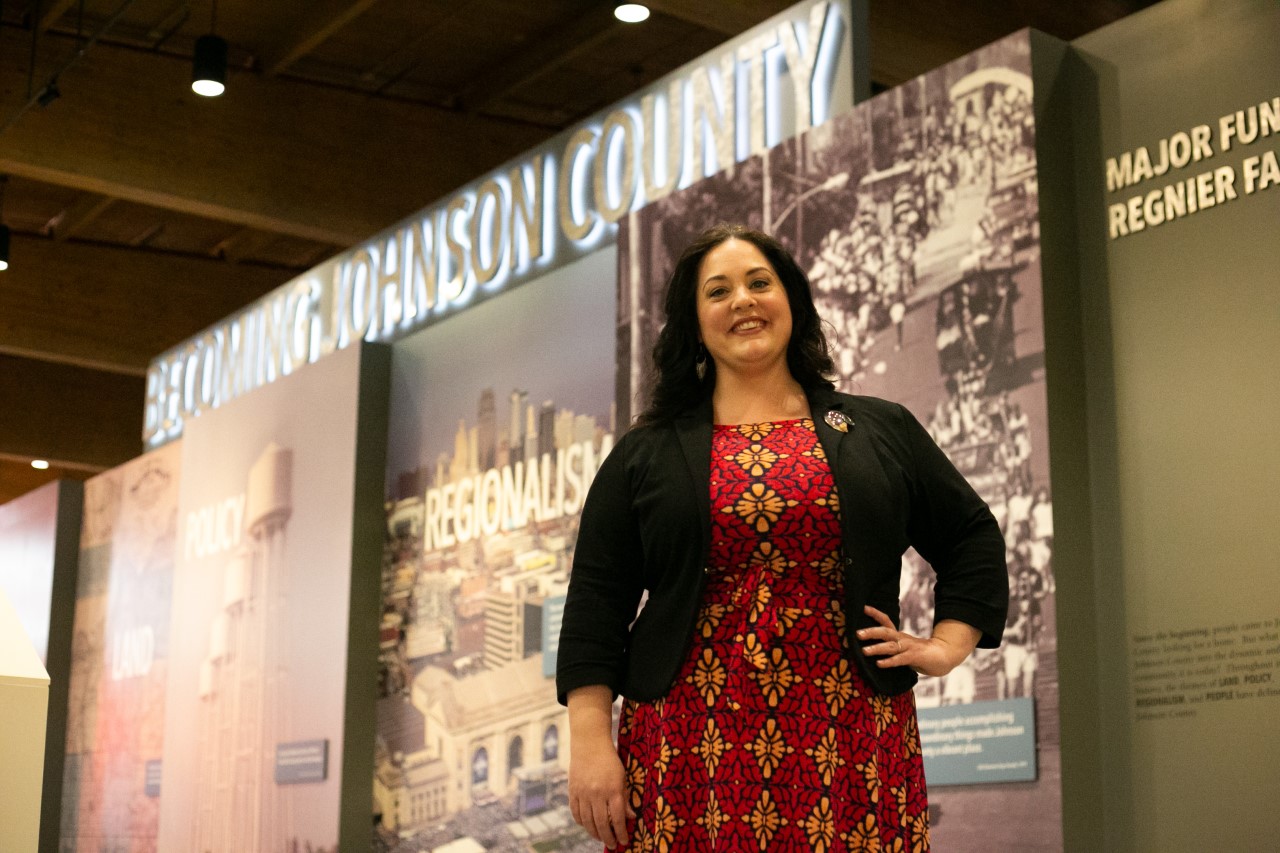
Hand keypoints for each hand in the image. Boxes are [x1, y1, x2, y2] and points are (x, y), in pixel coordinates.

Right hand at [568, 734, 634, 848]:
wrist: (589, 744)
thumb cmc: (610, 761)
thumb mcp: (622, 778)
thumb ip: (625, 798)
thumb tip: (631, 817)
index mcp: (613, 789)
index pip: (617, 818)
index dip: (621, 832)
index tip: (624, 841)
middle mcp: (597, 793)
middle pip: (602, 823)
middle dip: (608, 837)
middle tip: (614, 845)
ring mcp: (583, 793)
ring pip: (588, 821)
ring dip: (595, 833)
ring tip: (601, 838)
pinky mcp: (573, 791)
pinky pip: (576, 813)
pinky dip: (581, 823)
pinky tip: (588, 826)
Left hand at [857, 605, 978, 677]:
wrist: (945, 657)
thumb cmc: (921, 654)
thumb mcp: (904, 649)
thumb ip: (892, 649)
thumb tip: (873, 650)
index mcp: (900, 636)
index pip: (886, 622)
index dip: (875, 614)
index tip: (863, 608)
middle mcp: (903, 639)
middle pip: (885, 632)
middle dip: (871, 632)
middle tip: (857, 633)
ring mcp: (909, 648)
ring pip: (891, 646)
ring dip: (877, 648)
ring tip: (864, 651)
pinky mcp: (915, 657)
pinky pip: (900, 659)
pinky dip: (889, 661)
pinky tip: (879, 664)